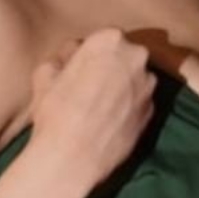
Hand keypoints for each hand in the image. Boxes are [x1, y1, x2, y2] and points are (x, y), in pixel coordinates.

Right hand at [28, 27, 156, 187]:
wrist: (71, 157)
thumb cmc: (56, 109)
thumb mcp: (45, 73)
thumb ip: (63, 57)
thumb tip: (70, 57)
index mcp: (110, 39)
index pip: (103, 39)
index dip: (90, 55)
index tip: (80, 69)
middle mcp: (136, 57)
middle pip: (124, 56)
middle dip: (110, 67)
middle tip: (90, 87)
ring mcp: (148, 85)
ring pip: (134, 79)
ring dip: (122, 87)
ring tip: (100, 108)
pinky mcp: (152, 112)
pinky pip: (139, 102)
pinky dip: (128, 108)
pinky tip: (110, 122)